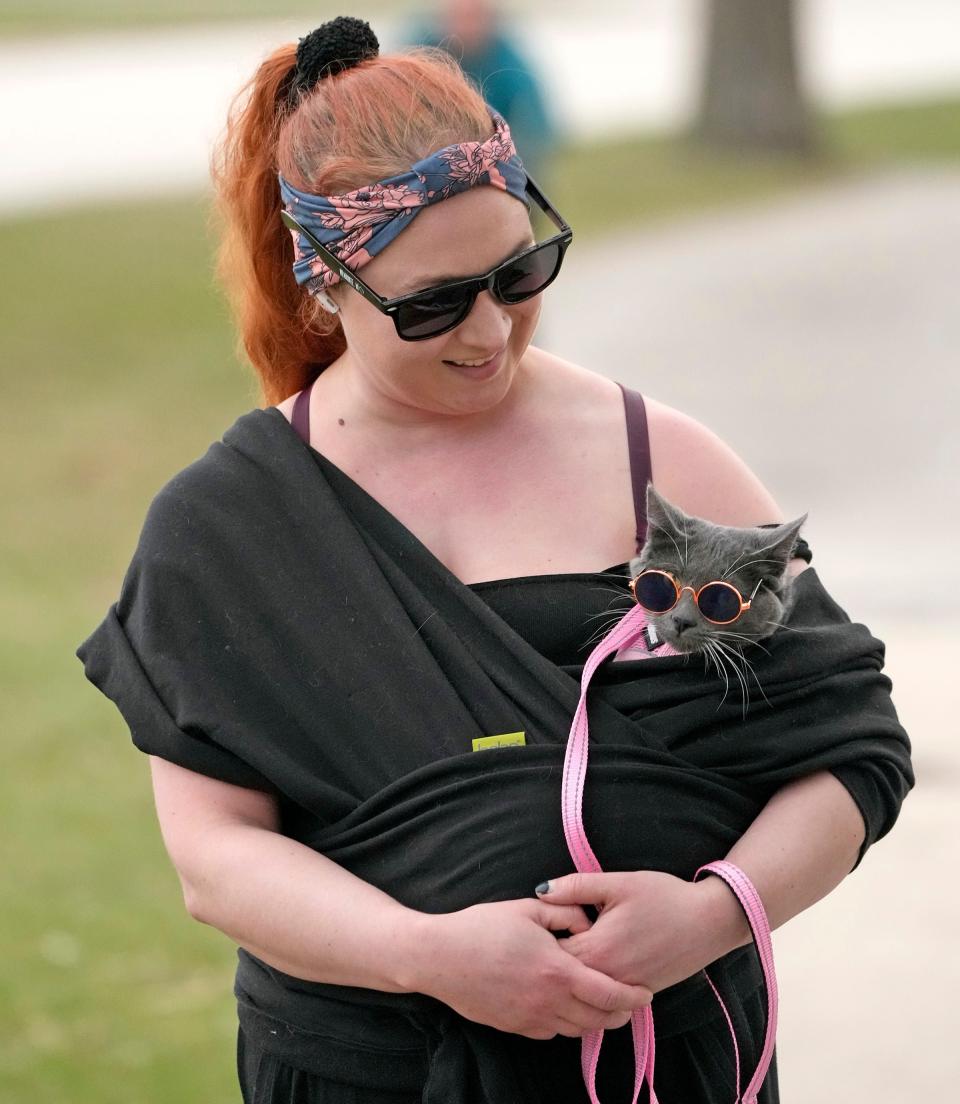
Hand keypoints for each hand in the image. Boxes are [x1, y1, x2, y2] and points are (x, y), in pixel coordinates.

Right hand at [406, 898, 652, 1039]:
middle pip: (598, 1020)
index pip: (609, 994)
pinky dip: (566, 1022)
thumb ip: (565, 913)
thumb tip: (587, 921)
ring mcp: (529, 1019)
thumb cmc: (481, 927)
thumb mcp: (527, 909)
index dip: (633, 997)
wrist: (439, 957)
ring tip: (602, 1005)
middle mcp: (547, 1002)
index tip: (646, 993)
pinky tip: (565, 1006)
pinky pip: (550, 1031)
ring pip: (576, 1030)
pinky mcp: (513, 1027)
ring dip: (594, 1021)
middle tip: (630, 1002)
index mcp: (557, 972)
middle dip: (620, 1014)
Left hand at [536, 871, 749, 992]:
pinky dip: (594, 982)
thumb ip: (576, 886)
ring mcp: (622, 990)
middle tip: (548, 936)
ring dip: (573, 973)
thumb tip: (541, 889)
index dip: (541, 938)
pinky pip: (604, 995)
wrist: (708, 922)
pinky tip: (595, 961)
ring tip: (569, 949)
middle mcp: (607, 978)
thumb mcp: (618, 882)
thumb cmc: (664, 897)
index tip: (539, 923)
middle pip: (564, 976)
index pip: (550, 954)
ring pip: (583, 989)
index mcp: (596, 949)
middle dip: (553, 958)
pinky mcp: (637, 994)